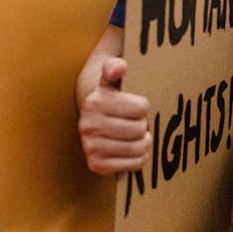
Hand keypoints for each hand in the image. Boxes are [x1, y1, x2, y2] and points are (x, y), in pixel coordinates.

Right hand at [78, 56, 150, 175]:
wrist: (94, 119)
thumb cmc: (112, 97)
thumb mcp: (112, 77)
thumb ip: (114, 66)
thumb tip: (118, 67)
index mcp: (95, 101)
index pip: (141, 107)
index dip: (143, 106)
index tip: (136, 105)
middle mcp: (88, 125)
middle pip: (140, 128)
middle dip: (143, 124)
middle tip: (136, 122)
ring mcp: (90, 147)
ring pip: (138, 148)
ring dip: (143, 142)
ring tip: (137, 135)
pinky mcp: (96, 165)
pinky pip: (132, 165)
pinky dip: (139, 158)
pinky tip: (134, 149)